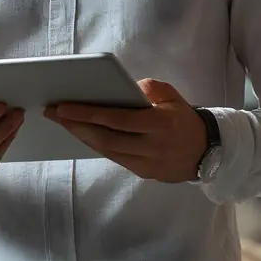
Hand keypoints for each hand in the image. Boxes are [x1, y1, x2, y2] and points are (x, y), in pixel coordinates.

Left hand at [43, 78, 207, 182]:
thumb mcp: (171, 95)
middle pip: (106, 138)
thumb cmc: (184, 118)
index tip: (64, 106)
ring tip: (62, 122)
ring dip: (81, 136)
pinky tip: (81, 134)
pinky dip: (95, 145)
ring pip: (107, 150)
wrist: (207, 152)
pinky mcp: (143, 172)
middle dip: (76, 125)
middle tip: (52, 113)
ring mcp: (147, 163)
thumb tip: (120, 88)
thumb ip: (147, 88)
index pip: (118, 120)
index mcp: (160, 124)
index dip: (88, 114)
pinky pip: (114, 158)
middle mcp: (152, 146)